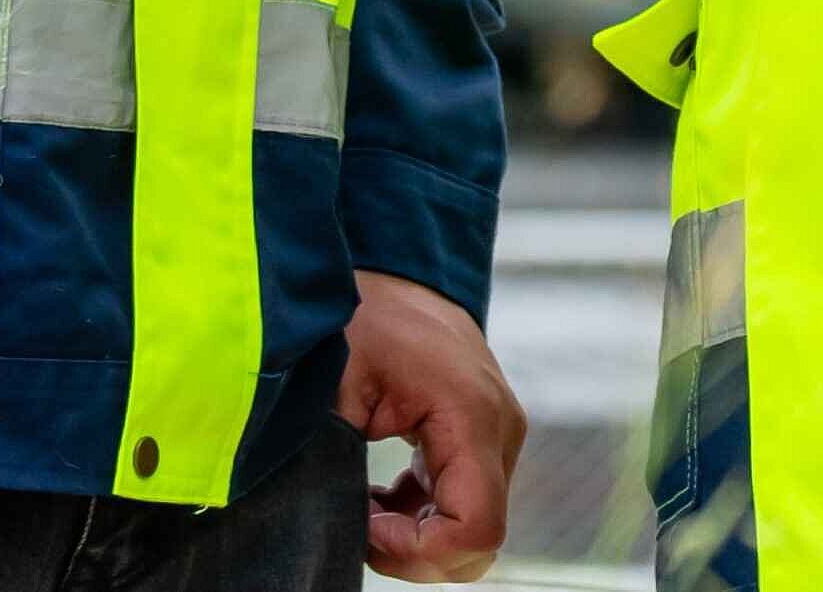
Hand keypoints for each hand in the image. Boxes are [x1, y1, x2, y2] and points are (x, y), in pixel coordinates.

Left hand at [344, 270, 527, 579]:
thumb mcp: (335, 381)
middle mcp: (498, 430)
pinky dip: (420, 517)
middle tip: (357, 524)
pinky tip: (375, 499)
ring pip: (471, 528)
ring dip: (416, 536)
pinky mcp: (480, 439)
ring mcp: (496, 435)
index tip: (365, 528)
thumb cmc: (361, 313)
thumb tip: (324, 518)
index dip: (418, 551)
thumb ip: (336, 453)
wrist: (388, 271)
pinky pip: (462, 504)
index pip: (475, 529)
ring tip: (361, 507)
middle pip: (478, 541)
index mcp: (470, 416)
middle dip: (416, 552)